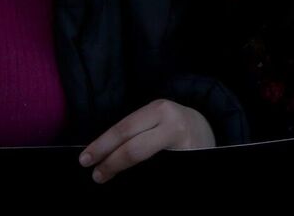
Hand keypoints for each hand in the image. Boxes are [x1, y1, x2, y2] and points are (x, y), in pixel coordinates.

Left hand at [80, 99, 214, 182]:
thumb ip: (135, 131)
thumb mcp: (155, 118)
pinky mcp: (190, 163)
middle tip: (96, 175)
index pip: (124, 130)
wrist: (207, 129)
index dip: (102, 146)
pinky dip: (143, 179)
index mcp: (159, 110)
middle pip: (134, 149)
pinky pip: (160, 172)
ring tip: (109, 177)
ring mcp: (184, 147)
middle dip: (110, 164)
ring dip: (125, 175)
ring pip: (146, 164)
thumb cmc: (172, 125)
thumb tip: (102, 153)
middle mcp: (173, 126)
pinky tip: (134, 182)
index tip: (85, 160)